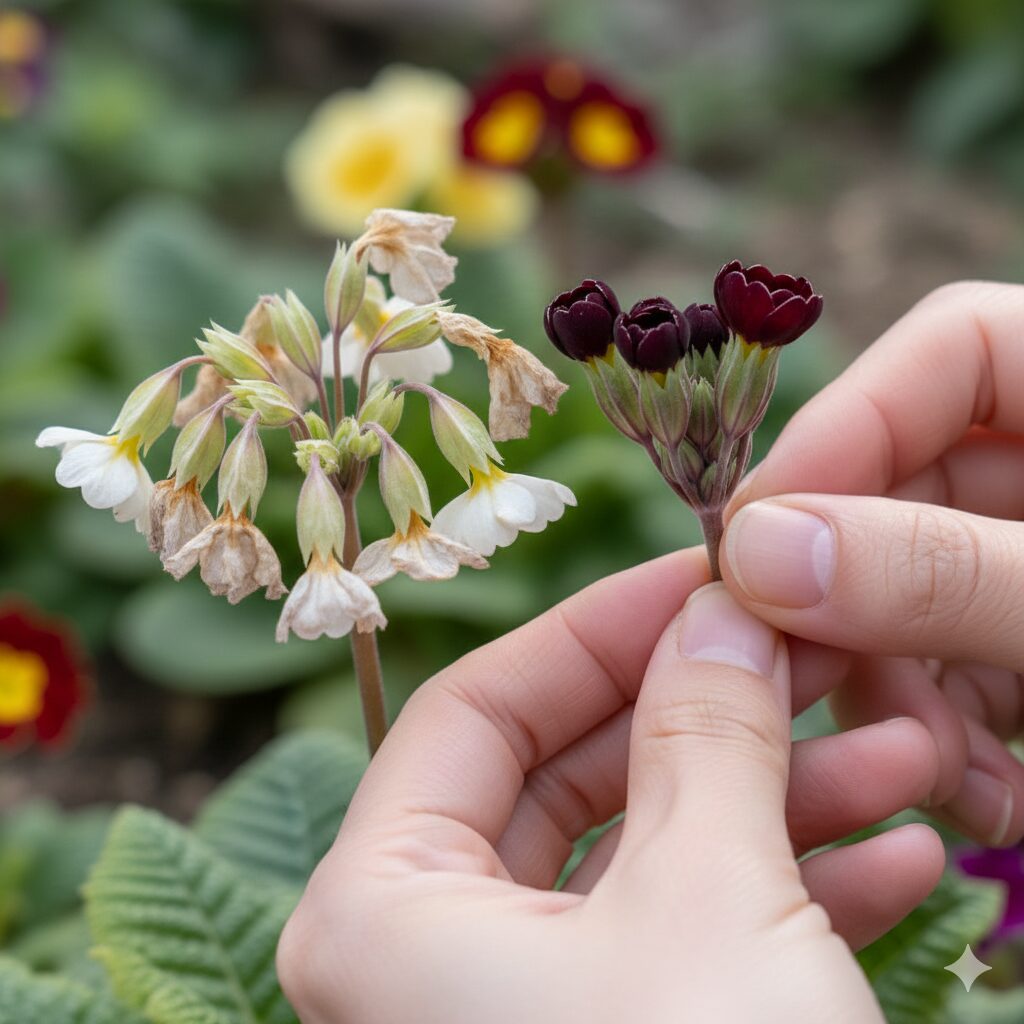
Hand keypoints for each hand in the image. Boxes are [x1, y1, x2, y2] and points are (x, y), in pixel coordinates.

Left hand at [278, 558, 942, 1022]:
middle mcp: (426, 957)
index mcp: (381, 911)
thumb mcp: (710, 901)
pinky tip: (902, 855)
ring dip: (777, 793)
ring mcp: (517, 1010)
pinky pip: (685, 932)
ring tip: (902, 754)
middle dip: (708, 710)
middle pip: (575, 772)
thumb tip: (718, 614)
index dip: (601, 627)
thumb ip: (705, 733)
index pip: (483, 705)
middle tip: (814, 656)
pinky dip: (786, 884)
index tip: (706, 577)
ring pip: (646, 851)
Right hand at [722, 281, 1023, 846]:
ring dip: (904, 690)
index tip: (763, 540)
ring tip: (937, 779)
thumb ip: (946, 568)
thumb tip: (757, 551)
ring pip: (921, 593)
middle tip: (813, 682)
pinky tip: (982, 800)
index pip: (949, 351)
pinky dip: (954, 733)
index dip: (845, 434)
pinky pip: (965, 663)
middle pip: (910, 490)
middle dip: (862, 601)